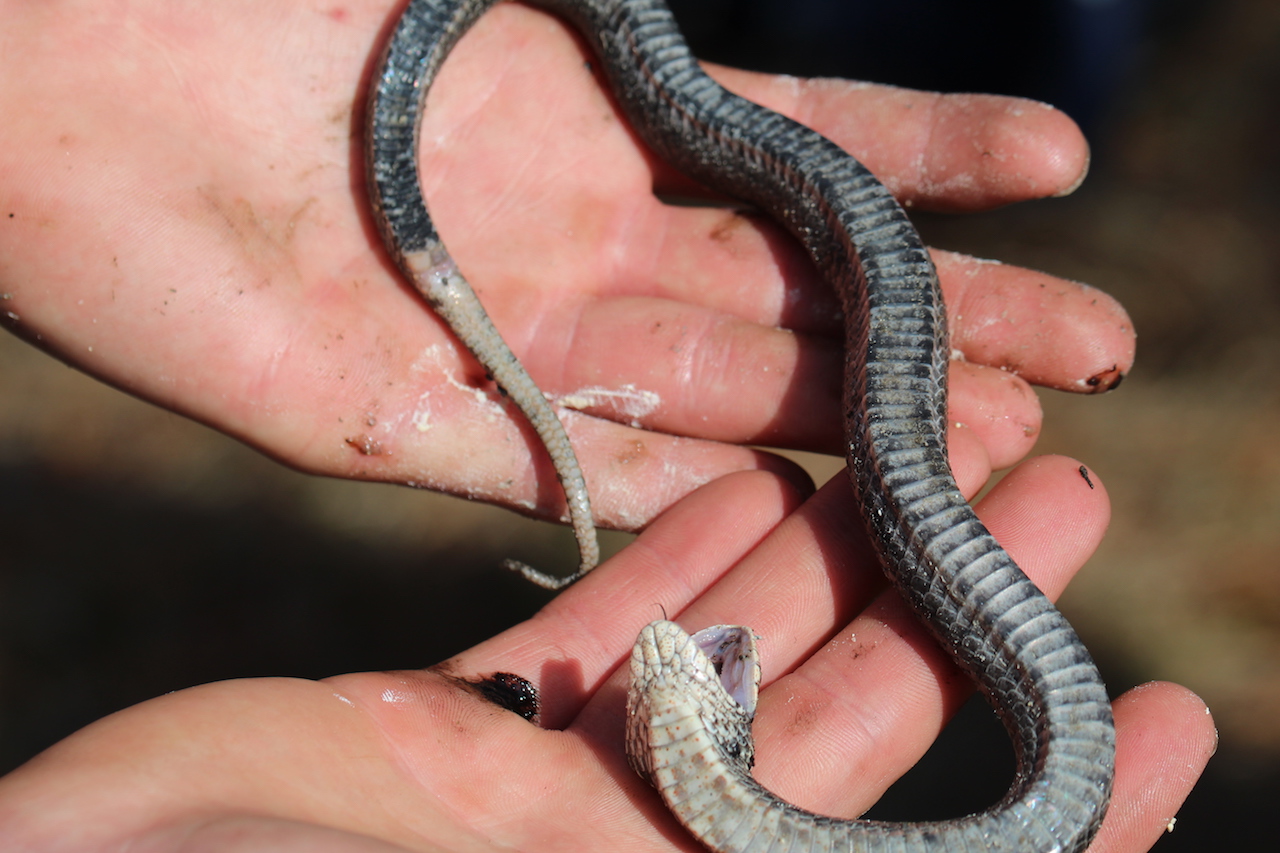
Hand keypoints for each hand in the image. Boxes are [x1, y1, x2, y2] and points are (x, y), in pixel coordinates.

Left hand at [0, 2, 1131, 528]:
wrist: (51, 88)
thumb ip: (601, 26)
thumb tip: (727, 34)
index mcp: (588, 113)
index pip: (798, 147)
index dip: (929, 154)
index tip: (1056, 165)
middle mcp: (569, 230)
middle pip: (789, 290)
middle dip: (943, 317)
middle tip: (1093, 355)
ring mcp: (503, 331)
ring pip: (713, 391)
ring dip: (849, 420)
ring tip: (995, 448)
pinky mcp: (408, 421)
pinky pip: (573, 467)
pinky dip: (681, 491)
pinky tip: (797, 514)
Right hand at [0, 459, 1210, 851]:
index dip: (1073, 819)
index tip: (1181, 713)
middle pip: (848, 739)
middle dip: (958, 619)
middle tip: (1060, 492)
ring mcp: (546, 808)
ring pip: (726, 664)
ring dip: (833, 557)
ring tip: (943, 447)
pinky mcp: (447, 739)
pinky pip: (591, 637)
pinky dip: (673, 559)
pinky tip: (753, 478)